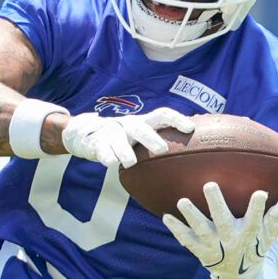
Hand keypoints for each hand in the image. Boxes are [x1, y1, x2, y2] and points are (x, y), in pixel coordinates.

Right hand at [61, 107, 192, 168]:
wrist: (85, 134)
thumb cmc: (122, 139)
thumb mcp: (139, 137)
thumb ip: (158, 143)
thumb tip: (192, 156)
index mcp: (142, 122)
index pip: (161, 115)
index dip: (176, 120)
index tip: (190, 129)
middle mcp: (127, 125)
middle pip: (140, 127)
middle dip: (151, 138)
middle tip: (162, 149)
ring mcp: (111, 133)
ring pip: (118, 140)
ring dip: (125, 150)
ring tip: (130, 162)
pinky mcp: (96, 143)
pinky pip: (101, 149)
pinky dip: (106, 156)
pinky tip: (110, 163)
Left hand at [162, 182, 277, 278]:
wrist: (239, 276)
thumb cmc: (255, 247)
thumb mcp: (269, 235)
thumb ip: (277, 216)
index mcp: (249, 234)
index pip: (256, 219)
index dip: (258, 207)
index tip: (260, 193)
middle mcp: (230, 240)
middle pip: (223, 221)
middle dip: (216, 204)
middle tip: (209, 185)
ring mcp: (214, 247)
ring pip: (201, 230)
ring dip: (191, 216)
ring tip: (182, 201)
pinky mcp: (201, 252)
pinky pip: (187, 240)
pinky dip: (176, 229)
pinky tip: (166, 216)